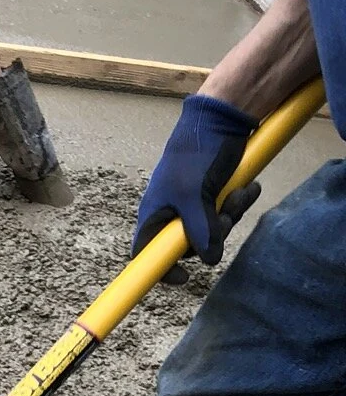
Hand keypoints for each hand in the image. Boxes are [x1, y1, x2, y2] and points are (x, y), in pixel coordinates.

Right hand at [133, 94, 260, 275]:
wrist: (220, 118)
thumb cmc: (195, 154)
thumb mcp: (193, 195)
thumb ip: (199, 230)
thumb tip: (209, 259)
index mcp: (155, 214)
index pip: (145, 254)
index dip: (161, 270)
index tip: (184, 277)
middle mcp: (172, 212)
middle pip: (189, 245)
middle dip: (212, 234)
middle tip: (225, 217)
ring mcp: (194, 203)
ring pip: (212, 228)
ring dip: (231, 215)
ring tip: (241, 193)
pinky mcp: (213, 193)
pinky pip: (226, 211)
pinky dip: (240, 203)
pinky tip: (250, 188)